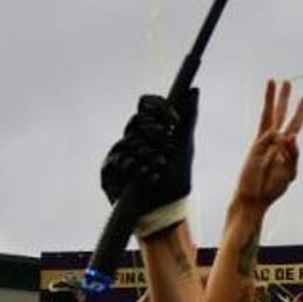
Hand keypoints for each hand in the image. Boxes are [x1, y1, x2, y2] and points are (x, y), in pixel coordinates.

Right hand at [100, 90, 197, 238]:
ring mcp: (118, 156)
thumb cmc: (175, 179)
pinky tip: (148, 176)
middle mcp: (130, 139)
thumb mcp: (184, 147)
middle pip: (136, 122)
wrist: (166, 211)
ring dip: (149, 154)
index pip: (145, 106)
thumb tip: (194, 90)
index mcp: (147, 130)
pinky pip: (118, 162)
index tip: (174, 121)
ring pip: (128, 142)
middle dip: (155, 132)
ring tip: (161, 166)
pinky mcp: (108, 174)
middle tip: (168, 143)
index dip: (158, 108)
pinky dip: (136, 169)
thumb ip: (188, 118)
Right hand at [231, 78, 302, 210]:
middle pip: (279, 114)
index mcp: (285, 147)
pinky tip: (277, 146)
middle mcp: (274, 141)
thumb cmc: (272, 187)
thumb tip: (292, 136)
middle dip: (284, 98)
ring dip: (271, 99)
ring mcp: (263, 142)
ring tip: (272, 81)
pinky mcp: (256, 146)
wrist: (255, 198)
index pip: (294, 125)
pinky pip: (269, 137)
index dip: (300, 113)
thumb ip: (294, 155)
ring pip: (267, 115)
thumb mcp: (290, 172)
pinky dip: (276, 139)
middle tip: (287, 81)